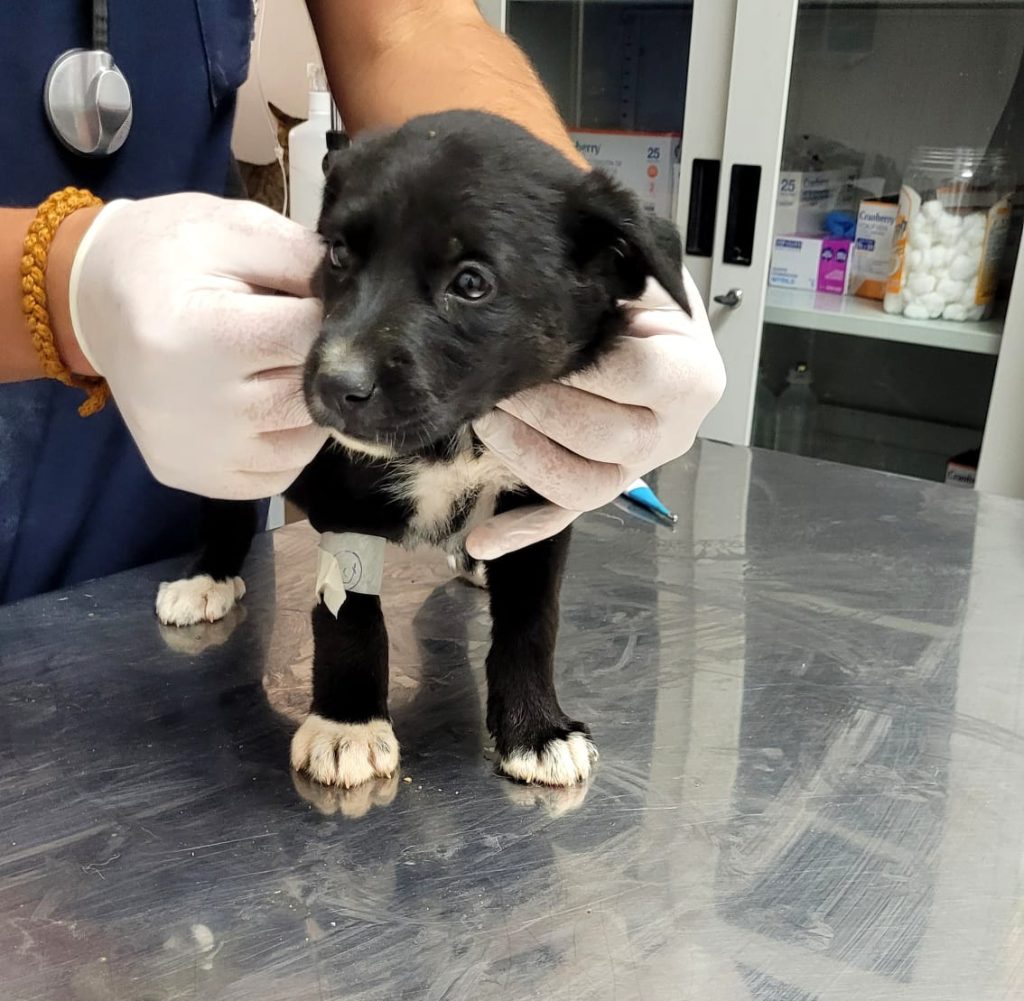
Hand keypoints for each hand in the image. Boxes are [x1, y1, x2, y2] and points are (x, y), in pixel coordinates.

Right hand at [66, 194, 326, 498]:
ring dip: (308, 408)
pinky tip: (261, 406)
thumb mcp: (229, 228)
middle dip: (317, 364)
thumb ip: (300, 256)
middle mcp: (200, 407)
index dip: (325, 314)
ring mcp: (197, 452)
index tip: (313, 301)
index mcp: (204, 334)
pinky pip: (279, 474)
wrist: (94, 300)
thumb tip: (356, 291)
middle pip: (310, 395)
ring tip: (276, 370)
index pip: (308, 336)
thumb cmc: (166, 257)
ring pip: (306, 442)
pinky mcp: (195, 477)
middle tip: (294, 338)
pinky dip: (286, 444)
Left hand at [466, 271, 724, 559]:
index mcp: (691, 378)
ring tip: (486, 420)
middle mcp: (671, 435)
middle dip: (539, 410)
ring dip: (524, 457)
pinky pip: (563, 517)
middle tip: (498, 380)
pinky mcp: (602, 485)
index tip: (538, 344)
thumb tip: (561, 275)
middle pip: (605, 439)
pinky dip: (522, 530)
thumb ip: (619, 276)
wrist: (659, 338)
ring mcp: (636, 471)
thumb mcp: (646, 277)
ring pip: (582, 487)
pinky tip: (482, 540)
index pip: (636, 376)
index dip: (581, 365)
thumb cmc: (646, 304)